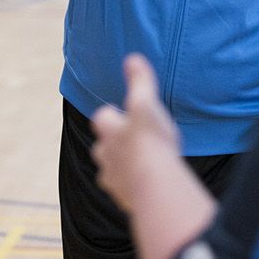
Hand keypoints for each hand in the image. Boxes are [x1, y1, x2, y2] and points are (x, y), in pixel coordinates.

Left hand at [92, 54, 181, 211]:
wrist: (155, 186)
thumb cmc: (150, 142)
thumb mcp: (146, 104)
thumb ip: (140, 81)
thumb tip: (132, 57)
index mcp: (109, 130)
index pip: (103, 117)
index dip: (112, 115)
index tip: (123, 112)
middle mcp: (105, 156)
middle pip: (103, 147)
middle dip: (114, 143)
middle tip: (134, 141)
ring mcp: (113, 180)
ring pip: (112, 171)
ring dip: (123, 167)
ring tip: (142, 165)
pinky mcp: (124, 200)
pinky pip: (125, 192)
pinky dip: (133, 188)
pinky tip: (148, 186)